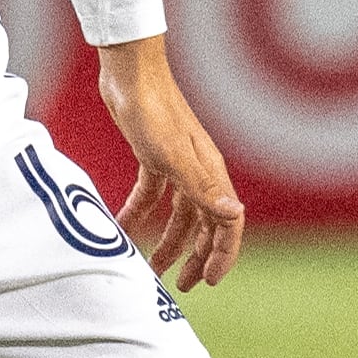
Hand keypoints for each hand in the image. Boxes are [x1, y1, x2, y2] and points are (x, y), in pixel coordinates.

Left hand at [95, 34, 245, 291]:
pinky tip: (121, 229)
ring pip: (178, 213)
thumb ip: (203, 190)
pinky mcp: (153, 156)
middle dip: (196, 256)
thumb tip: (236, 216)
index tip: (207, 281)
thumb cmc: (153, 111)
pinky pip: (151, 194)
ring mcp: (177, 164)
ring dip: (167, 241)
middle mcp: (199, 172)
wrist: (129, 72)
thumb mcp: (175, 157)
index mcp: (210, 174)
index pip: (228, 224)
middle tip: (181, 286)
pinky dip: (138, 214)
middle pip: (204, 224)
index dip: (222, 254)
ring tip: (150, 269)